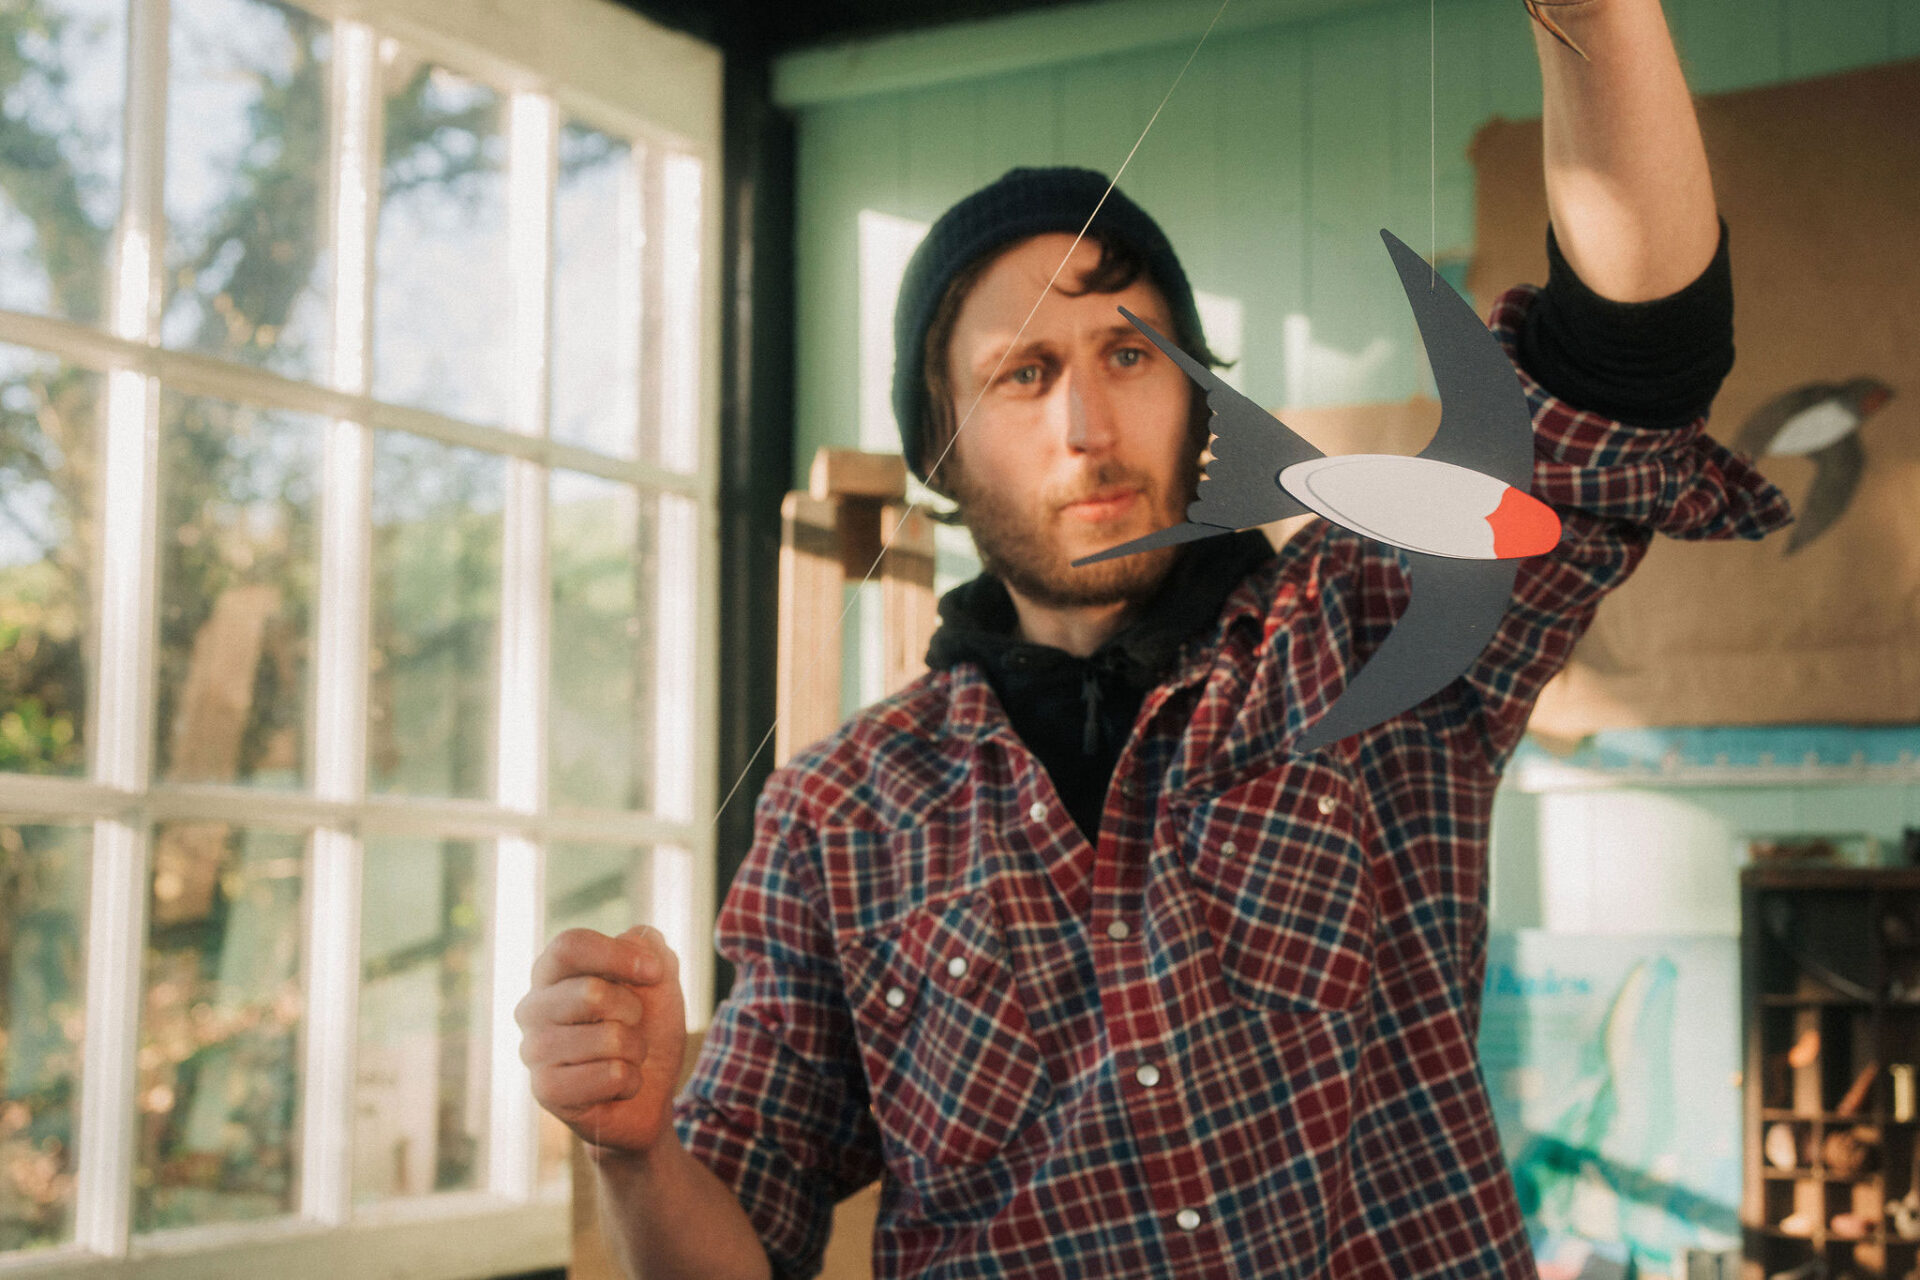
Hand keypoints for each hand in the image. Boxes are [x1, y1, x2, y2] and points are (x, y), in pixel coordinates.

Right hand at [516, 925, 687, 1155]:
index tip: (654, 973)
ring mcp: (534, 1051)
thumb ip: (649, 947)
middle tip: (633, 1026)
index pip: (569, 945)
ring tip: (624, 1058)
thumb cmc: (645, 1029)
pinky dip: (631, 1081)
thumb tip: (635, 938)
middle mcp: (532, 1008)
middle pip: (591, 992)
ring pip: (609, 1038)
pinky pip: (611, 1075)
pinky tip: (616, 1087)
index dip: (617, 955)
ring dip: (636, 1050)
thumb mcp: (658, 980)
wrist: (649, 1094)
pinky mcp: (546, 1091)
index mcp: (552, 972)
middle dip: (633, 1011)